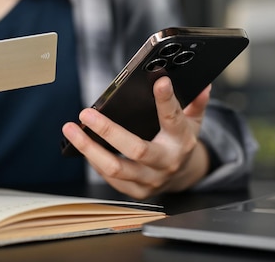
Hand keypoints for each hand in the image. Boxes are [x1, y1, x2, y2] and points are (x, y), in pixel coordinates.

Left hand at [62, 76, 210, 199]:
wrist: (182, 176)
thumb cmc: (180, 141)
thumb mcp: (193, 121)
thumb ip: (196, 103)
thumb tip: (203, 84)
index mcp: (182, 140)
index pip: (174, 119)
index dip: (167, 100)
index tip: (160, 82)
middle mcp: (166, 162)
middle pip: (136, 149)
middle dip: (108, 130)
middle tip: (86, 113)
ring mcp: (150, 180)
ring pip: (115, 168)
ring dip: (89, 148)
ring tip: (70, 129)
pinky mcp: (136, 191)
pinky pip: (110, 177)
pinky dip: (94, 160)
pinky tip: (82, 144)